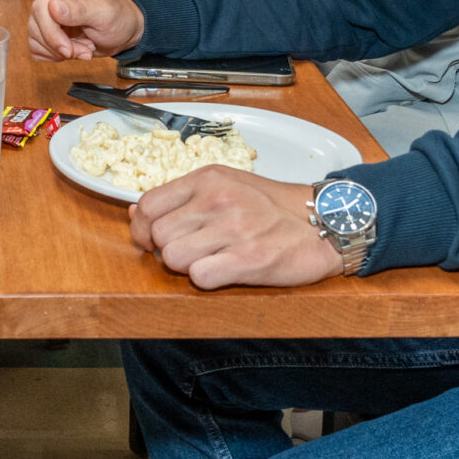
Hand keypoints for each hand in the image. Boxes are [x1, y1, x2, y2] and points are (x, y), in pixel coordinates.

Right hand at [27, 0, 145, 62]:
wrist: (122, 31)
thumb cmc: (118, 17)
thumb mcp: (104, 13)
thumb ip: (79, 10)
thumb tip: (52, 6)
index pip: (41, 7)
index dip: (51, 32)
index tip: (68, 49)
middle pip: (36, 25)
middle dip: (59, 45)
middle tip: (84, 51)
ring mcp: (45, 13)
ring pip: (34, 38)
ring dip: (59, 52)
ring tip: (83, 49)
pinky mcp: (44, 29)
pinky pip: (36, 47)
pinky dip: (54, 55)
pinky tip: (73, 50)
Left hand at [131, 169, 340, 289]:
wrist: (323, 222)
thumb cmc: (271, 207)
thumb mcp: (224, 186)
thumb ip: (181, 198)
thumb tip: (135, 213)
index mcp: (207, 179)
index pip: (148, 205)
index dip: (144, 229)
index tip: (154, 239)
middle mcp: (217, 200)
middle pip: (158, 236)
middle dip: (167, 251)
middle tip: (192, 251)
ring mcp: (233, 229)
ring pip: (173, 258)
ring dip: (187, 266)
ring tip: (211, 259)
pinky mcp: (248, 259)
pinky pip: (199, 277)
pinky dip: (207, 280)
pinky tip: (224, 270)